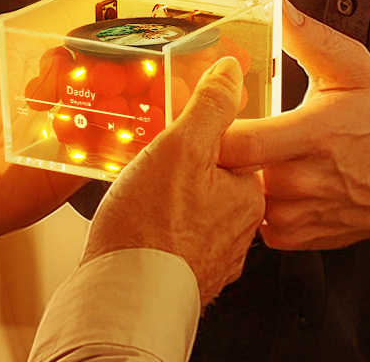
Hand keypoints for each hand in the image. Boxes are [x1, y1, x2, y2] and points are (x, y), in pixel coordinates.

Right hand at [82, 56, 263, 307]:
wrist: (121, 298)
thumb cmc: (150, 229)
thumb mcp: (181, 147)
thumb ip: (210, 107)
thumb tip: (231, 70)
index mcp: (247, 194)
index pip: (234, 144)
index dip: (201, 131)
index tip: (180, 130)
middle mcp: (240, 228)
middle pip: (214, 175)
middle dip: (185, 165)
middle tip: (154, 160)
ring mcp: (215, 255)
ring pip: (196, 206)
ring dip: (172, 195)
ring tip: (143, 190)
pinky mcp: (188, 273)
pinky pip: (179, 235)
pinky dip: (162, 225)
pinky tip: (141, 220)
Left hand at [219, 0, 369, 250]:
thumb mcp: (353, 68)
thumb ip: (308, 38)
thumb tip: (276, 5)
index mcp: (314, 135)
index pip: (244, 141)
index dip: (216, 125)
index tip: (209, 106)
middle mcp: (303, 180)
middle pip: (233, 169)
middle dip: (216, 146)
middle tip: (214, 125)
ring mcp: (298, 213)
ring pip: (239, 195)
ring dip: (235, 173)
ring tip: (242, 150)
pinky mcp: (296, 236)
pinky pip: (253, 219)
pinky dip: (250, 201)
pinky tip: (262, 177)